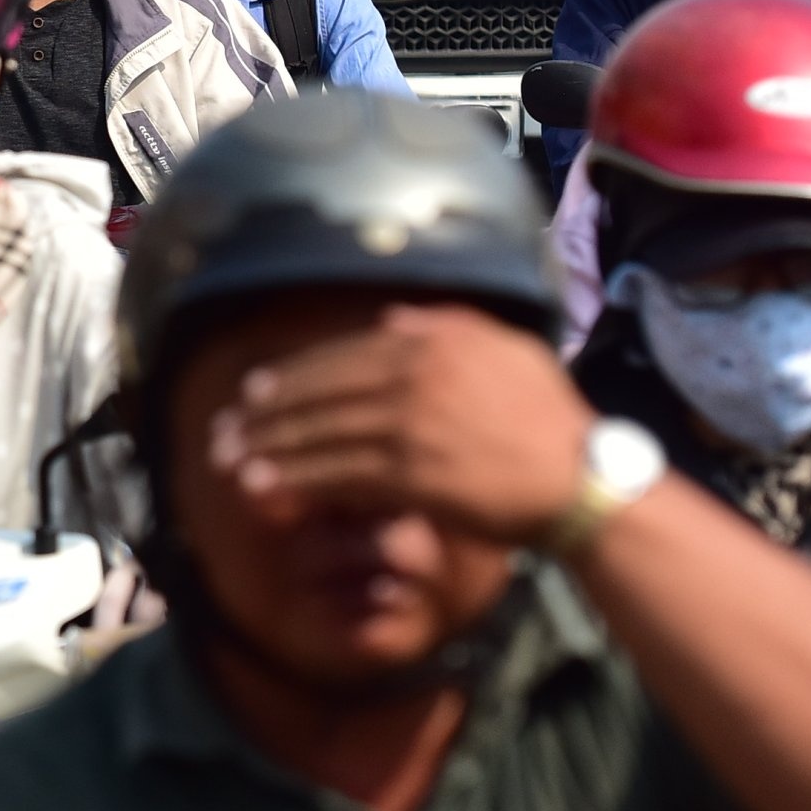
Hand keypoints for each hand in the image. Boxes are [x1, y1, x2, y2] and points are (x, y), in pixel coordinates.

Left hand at [203, 302, 595, 545]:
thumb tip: (389, 319)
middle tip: (225, 430)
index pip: (342, 355)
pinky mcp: (411, 474)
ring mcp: (411, 425)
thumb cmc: (551, 419)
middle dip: (264, 413)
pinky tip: (268, 491)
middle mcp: (415, 374)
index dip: (292, 375)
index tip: (253, 391)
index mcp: (433, 340)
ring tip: (231, 462)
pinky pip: (340, 475)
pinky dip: (298, 482)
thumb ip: (446, 326)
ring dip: (270, 450)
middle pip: (320, 392)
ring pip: (322, 434)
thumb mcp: (507, 349)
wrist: (585, 480)